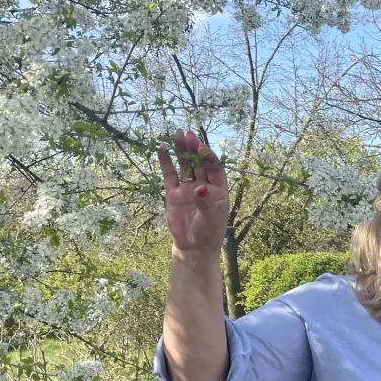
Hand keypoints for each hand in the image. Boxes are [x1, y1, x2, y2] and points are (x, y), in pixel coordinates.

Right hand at [158, 128, 228, 256]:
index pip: (215, 168)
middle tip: (186, 133)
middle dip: (193, 148)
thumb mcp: (210, 219)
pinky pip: (169, 175)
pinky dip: (166, 162)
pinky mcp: (174, 193)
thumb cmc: (209, 233)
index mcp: (219, 189)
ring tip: (176, 134)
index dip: (208, 157)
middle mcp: (204, 185)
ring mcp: (188, 188)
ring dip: (181, 150)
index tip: (201, 146)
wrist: (193, 247)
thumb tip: (199, 189)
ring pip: (184, 165)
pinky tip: (162, 149)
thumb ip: (205, 203)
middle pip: (199, 163)